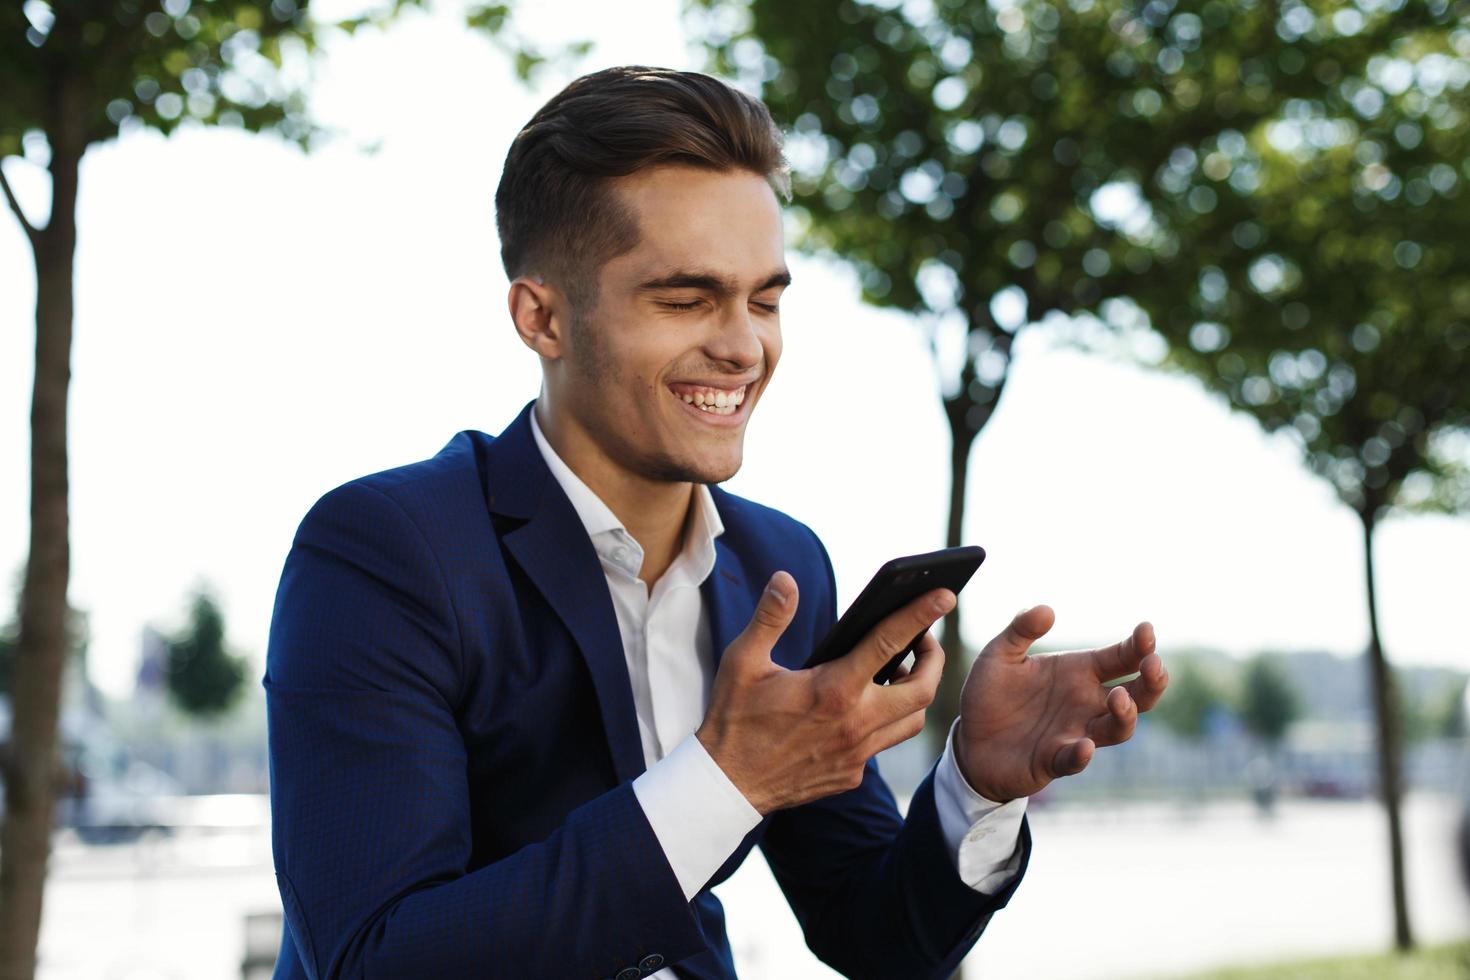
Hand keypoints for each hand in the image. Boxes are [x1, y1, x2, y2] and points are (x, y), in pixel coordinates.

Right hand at [696, 572, 951, 814]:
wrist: (727, 786)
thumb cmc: (734, 719)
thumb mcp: (742, 661)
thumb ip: (770, 617)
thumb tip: (785, 579)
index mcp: (833, 689)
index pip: (890, 643)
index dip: (920, 615)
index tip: (945, 594)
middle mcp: (855, 723)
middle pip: (923, 690)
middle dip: (934, 659)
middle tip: (924, 640)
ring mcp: (857, 754)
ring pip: (911, 722)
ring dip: (916, 694)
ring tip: (902, 672)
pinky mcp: (852, 775)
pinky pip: (883, 745)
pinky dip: (885, 722)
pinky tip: (865, 708)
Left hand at [953, 605, 1167, 801]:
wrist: (967, 739)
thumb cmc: (991, 694)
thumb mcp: (999, 655)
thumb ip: (1020, 630)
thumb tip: (1047, 609)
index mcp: (1079, 672)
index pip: (1122, 658)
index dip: (1139, 645)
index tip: (1146, 629)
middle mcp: (1085, 703)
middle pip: (1138, 695)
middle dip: (1153, 681)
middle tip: (1153, 665)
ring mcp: (1074, 732)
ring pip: (1119, 729)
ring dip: (1126, 716)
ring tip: (1118, 698)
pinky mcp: (1053, 760)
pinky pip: (1075, 760)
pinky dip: (1082, 754)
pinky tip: (1084, 745)